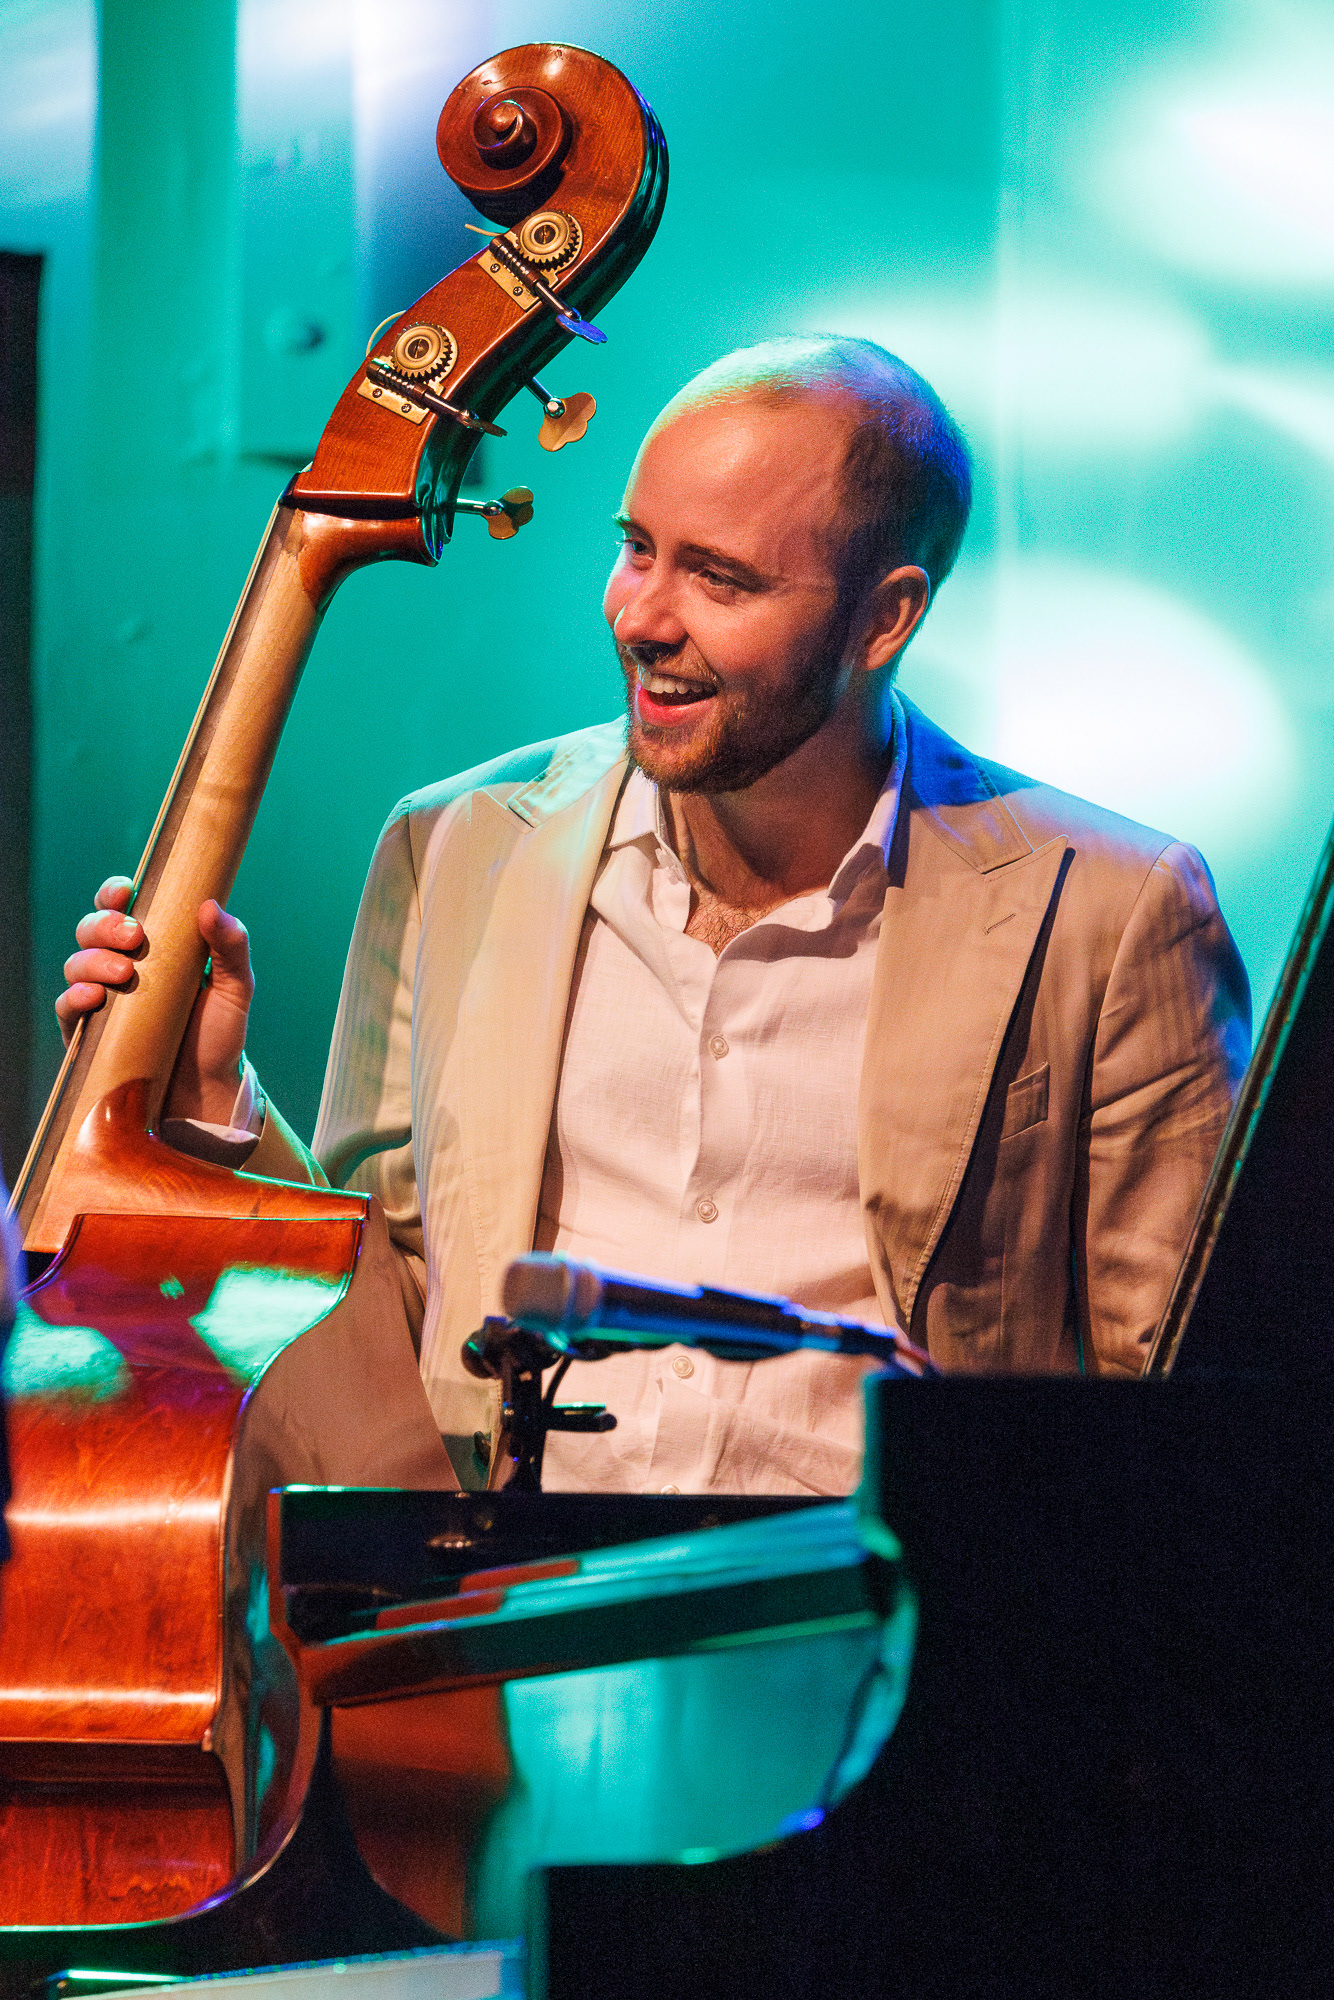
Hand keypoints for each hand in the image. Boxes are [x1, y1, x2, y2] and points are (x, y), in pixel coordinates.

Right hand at [57, 877, 254, 1125]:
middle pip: (91, 929)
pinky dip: (75, 997)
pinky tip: (94, 996)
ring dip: (93, 960)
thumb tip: (210, 906)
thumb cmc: (219, 1033)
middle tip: (134, 937)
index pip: (121, 908)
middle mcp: (120, 967)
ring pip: (76, 963)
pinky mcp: (89, 1033)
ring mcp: (102, 1000)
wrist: (207, 1090)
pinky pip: (67, 1007)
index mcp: (151, 947)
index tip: (127, 890)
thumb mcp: (235, 987)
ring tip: (124, 972)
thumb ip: (231, 946)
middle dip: (104, 924)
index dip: (114, 894)